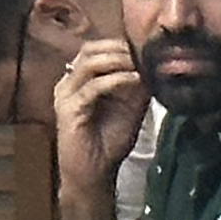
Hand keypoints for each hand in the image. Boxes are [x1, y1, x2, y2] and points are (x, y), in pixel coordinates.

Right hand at [50, 39, 148, 202]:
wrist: (93, 175)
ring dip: (119, 60)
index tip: (148, 46)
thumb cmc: (108, 143)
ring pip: (90, 63)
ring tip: (141, 63)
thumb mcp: (130, 107)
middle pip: (90, 49)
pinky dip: (116, 80)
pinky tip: (135, 79)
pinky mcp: (69, 109)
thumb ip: (137, 85)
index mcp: (79, 80)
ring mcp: (65, 95)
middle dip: (120, 48)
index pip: (97, 49)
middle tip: (145, 51)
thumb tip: (154, 63)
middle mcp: (68, 83)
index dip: (121, 44)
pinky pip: (93, 86)